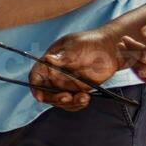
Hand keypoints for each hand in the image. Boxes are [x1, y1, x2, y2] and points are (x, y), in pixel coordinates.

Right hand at [30, 26, 145, 110]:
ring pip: (60, 100)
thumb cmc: (91, 42)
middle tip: (67, 97)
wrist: (110, 48)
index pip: (36, 76)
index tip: (40, 96)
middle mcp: (55, 75)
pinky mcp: (78, 90)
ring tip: (84, 97)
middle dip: (55, 99)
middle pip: (46, 92)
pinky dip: (78, 104)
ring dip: (69, 103)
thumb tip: (48, 59)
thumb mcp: (76, 46)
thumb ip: (64, 55)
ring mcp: (67, 84)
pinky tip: (86, 98)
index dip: (35, 87)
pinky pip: (74, 103)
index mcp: (50, 62)